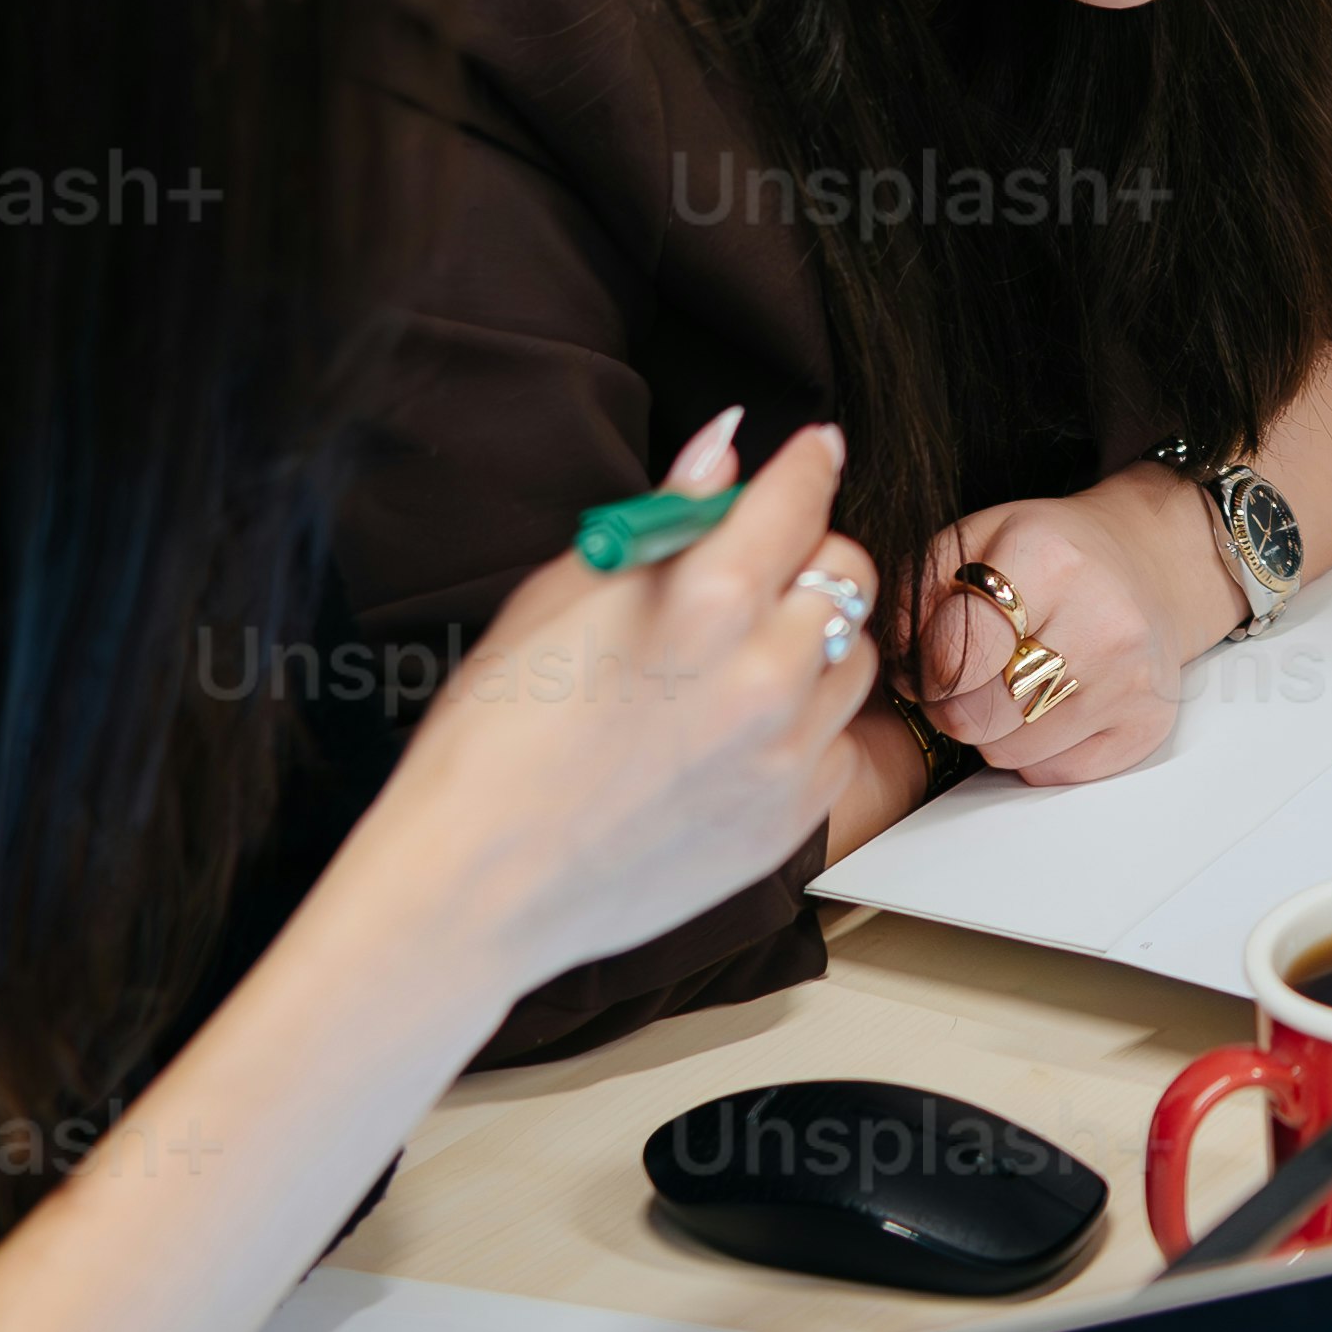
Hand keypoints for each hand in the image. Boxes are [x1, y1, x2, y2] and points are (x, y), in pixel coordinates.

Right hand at [363, 418, 876, 1016]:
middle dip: (806, 555)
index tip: (813, 452)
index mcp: (707, 602)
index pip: (800, 497)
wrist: (477, 883)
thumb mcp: (560, 598)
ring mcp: (788, 755)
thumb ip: (662, 519)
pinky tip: (734, 736)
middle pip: (846, 571)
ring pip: (855, 658)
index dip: (807, 464)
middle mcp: (769, 675)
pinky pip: (839, 742)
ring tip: (734, 663)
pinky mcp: (793, 819)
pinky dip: (804, 726)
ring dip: (813, 643)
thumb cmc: (495, 738)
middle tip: (753, 571)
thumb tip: (722, 448)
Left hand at [914, 474, 1232, 787]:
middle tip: (968, 677)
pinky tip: (1052, 705)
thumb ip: (915, 594)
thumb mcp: (974, 542)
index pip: (950, 658)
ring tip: (1012, 686)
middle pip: (973, 716)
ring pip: (1008, 753)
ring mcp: (1132, 680)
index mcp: (1049, 559)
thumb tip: (897, 672)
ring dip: (993, 730)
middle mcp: (1102, 620)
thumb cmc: (1051, 555)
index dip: (924, 668)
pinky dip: (1037, 751)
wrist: (1150, 565)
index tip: (934, 656)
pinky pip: (1052, 773)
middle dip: (953, 704)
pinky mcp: (1146, 725)